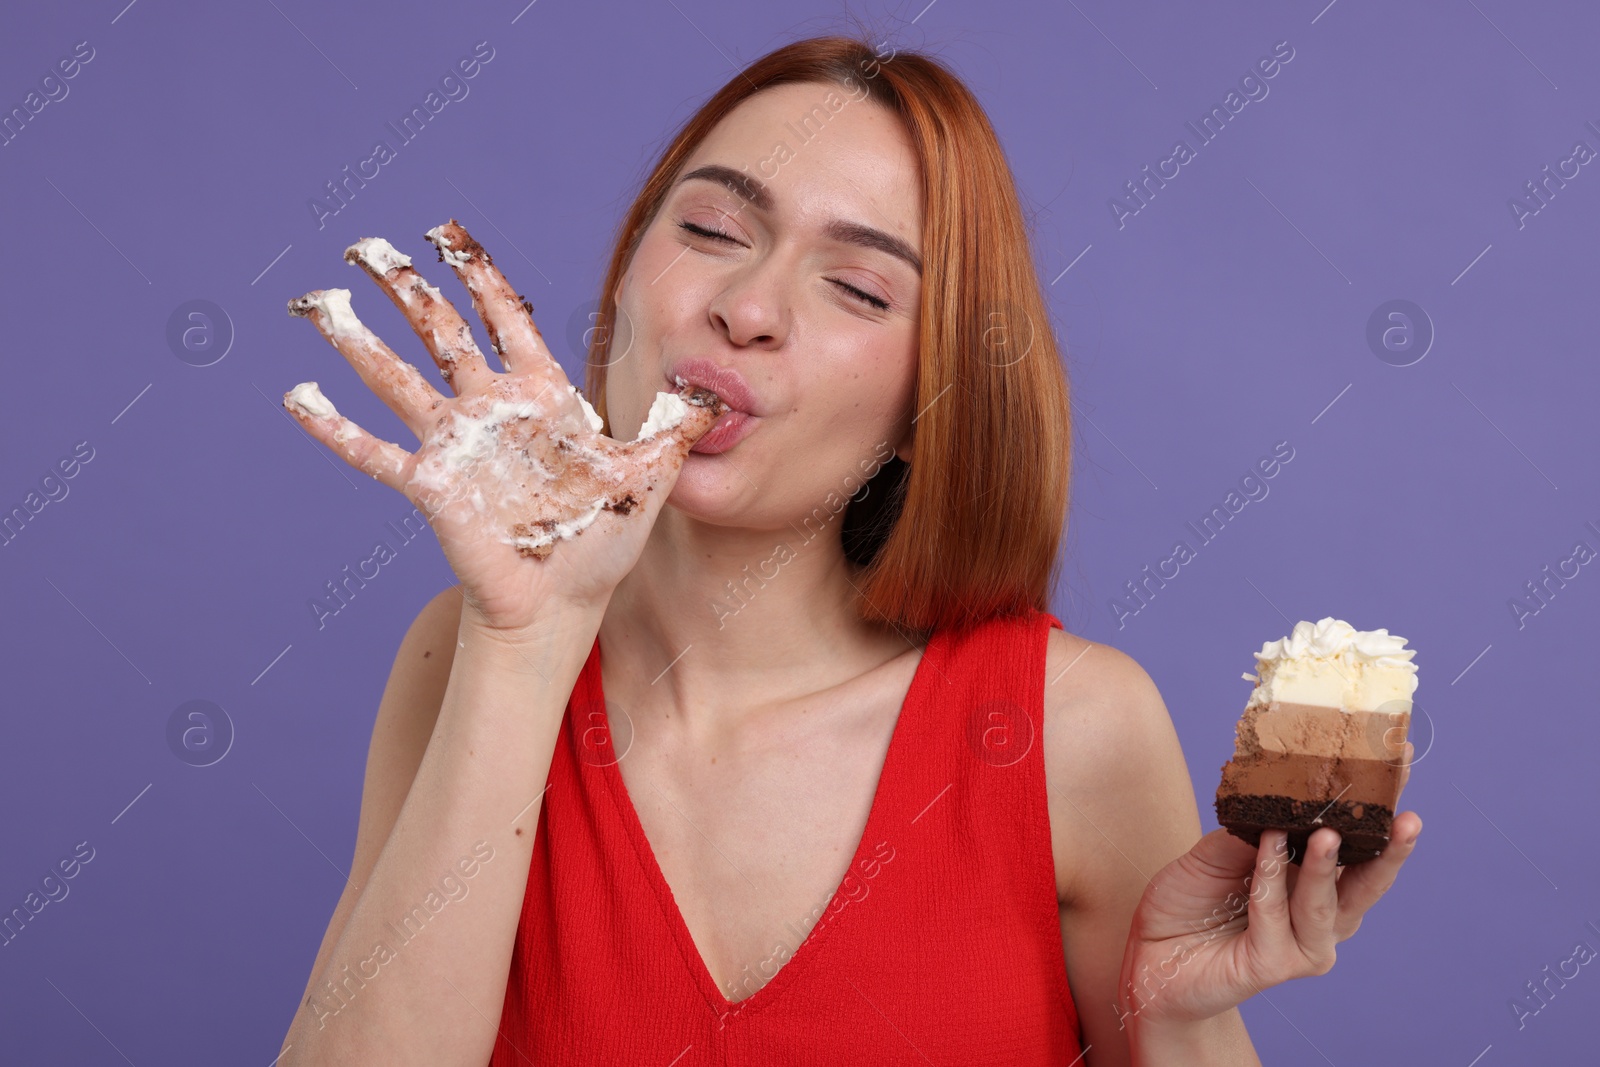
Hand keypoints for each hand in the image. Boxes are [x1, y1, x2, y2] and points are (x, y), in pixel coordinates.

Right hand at [281, 221, 727, 631]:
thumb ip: (678, 425)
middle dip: (404, 286)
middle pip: (439, 331)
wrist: (567, 603)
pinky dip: (335, 427)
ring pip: (395, 378)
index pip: (504, 317)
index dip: (477, 274)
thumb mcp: (652, 473)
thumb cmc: (604, 539)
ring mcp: (457, 445)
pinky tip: (298, 396)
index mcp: (539, 394)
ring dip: (357, 341)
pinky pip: (374, 452)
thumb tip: (720, 389)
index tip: (447, 232)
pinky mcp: (433, 486)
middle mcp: (491, 409)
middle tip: (364, 246)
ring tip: (317, 300)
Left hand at [1118, 743, 1421, 1027]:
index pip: (1359, 848)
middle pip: (1367, 883)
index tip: (1402, 768)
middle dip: (1388, 848)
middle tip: (1406, 816)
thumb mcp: (1219, 850)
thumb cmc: (1190, 901)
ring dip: (1324, 865)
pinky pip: (1276, 914)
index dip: (1381, 812)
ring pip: (1325, 903)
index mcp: (1316, 884)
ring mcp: (1303, 946)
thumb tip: (1280, 791)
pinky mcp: (1274, 965)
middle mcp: (1321, 917)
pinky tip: (1267, 847)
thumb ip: (1255, 829)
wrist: (1149, 953)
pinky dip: (1271, 878)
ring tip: (1328, 832)